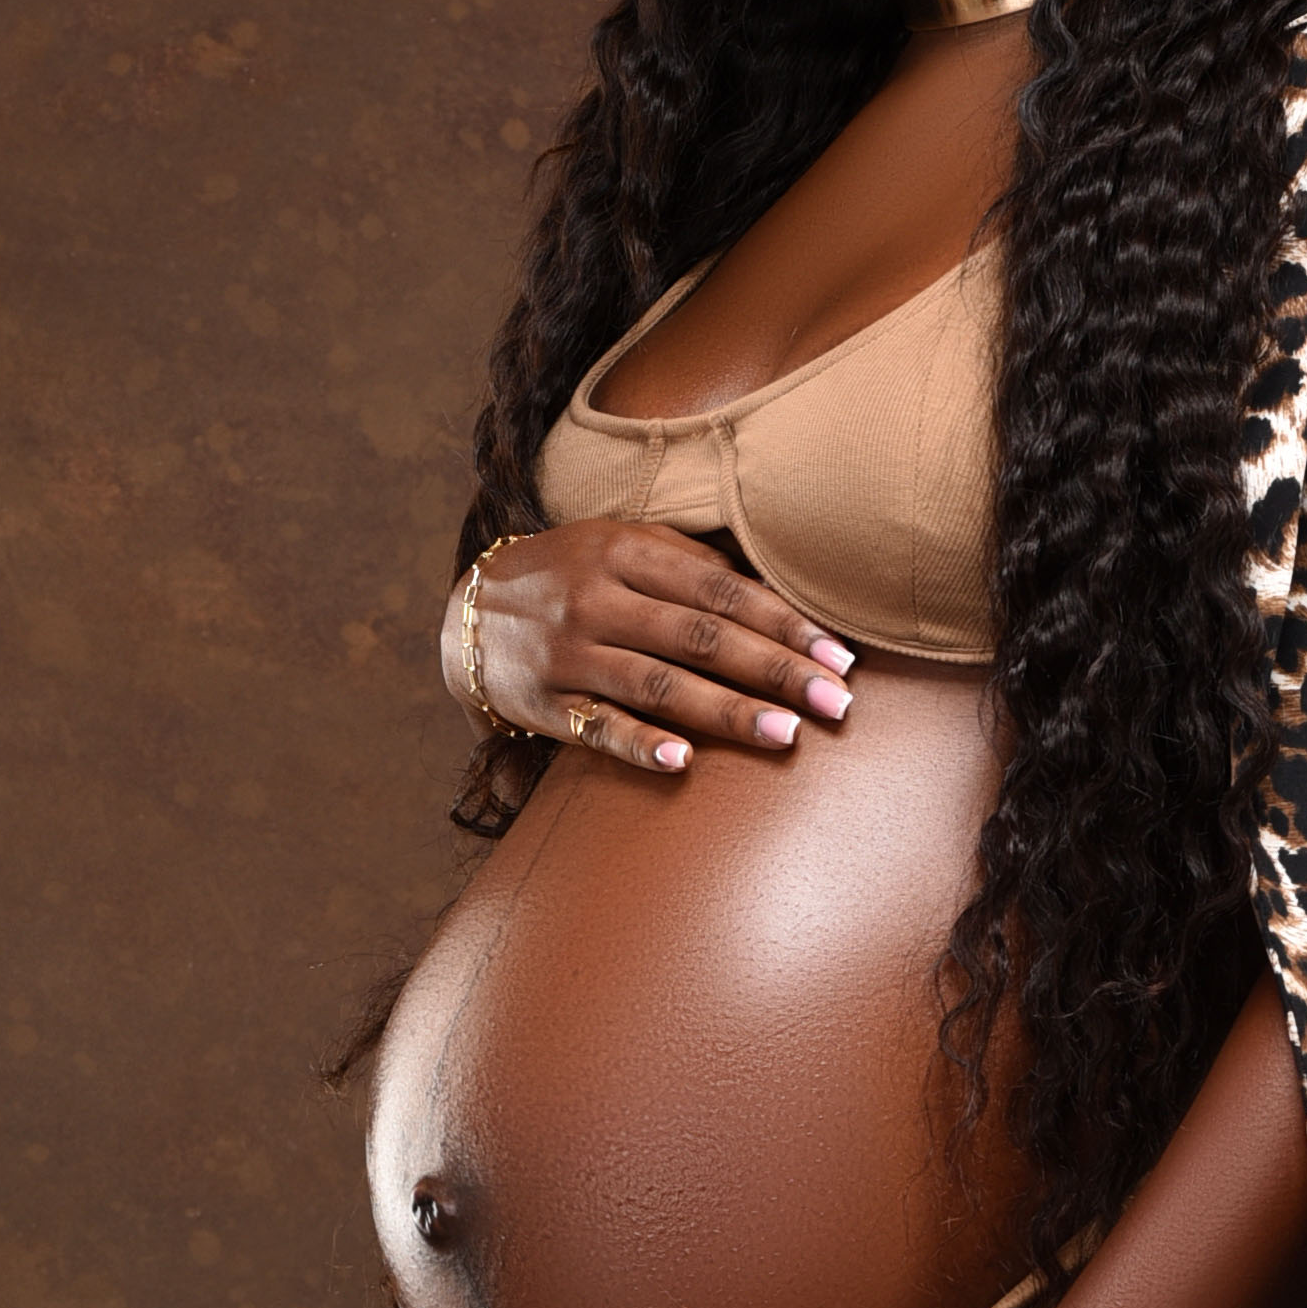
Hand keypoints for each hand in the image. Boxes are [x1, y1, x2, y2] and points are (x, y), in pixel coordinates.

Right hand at [449, 519, 857, 771]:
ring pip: (659, 684)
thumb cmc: (570, 576)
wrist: (468, 611)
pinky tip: (683, 762)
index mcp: (625, 550)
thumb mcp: (619, 546)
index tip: (838, 656)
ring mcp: (568, 651)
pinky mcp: (543, 700)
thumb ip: (690, 565)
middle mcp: (597, 597)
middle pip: (701, 637)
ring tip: (787, 735)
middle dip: (775, 670)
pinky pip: (597, 726)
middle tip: (836, 703)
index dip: (784, 622)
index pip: (721, 590)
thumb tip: (778, 597)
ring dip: (727, 711)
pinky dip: (639, 743)